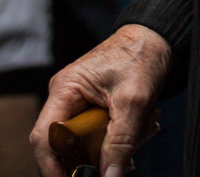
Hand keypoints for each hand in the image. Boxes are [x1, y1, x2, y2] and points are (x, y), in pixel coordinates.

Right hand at [32, 25, 169, 176]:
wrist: (155, 37)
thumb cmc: (141, 56)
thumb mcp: (134, 102)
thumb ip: (120, 142)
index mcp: (65, 89)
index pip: (44, 137)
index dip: (52, 166)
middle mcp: (65, 97)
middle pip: (65, 145)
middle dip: (95, 156)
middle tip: (127, 158)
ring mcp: (77, 102)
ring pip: (86, 143)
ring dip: (116, 145)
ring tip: (147, 127)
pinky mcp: (92, 107)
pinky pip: (99, 134)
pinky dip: (121, 136)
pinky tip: (145, 125)